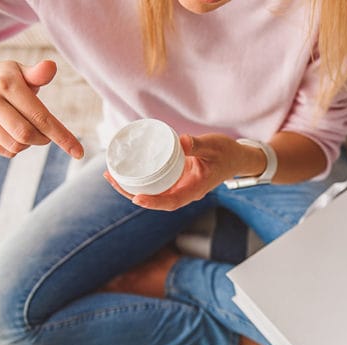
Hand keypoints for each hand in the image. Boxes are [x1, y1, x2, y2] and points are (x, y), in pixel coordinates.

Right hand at [0, 59, 82, 159]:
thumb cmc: (3, 77)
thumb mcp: (19, 70)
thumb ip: (37, 73)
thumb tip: (51, 67)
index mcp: (6, 83)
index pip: (40, 115)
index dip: (61, 136)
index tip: (78, 152)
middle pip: (26, 134)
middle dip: (44, 139)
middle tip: (47, 134)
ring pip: (15, 145)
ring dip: (30, 143)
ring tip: (28, 130)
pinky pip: (5, 151)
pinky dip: (16, 147)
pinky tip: (13, 133)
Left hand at [103, 134, 256, 210]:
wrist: (236, 159)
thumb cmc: (226, 153)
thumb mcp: (213, 146)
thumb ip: (197, 145)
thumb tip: (181, 141)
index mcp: (195, 189)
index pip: (171, 202)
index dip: (153, 202)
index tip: (136, 198)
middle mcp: (184, 191)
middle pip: (155, 200)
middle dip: (131, 193)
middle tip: (111, 178)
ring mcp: (179, 187)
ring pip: (152, 193)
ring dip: (130, 187)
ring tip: (110, 174)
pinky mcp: (175, 180)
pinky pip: (155, 184)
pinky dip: (140, 179)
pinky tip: (125, 171)